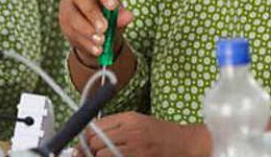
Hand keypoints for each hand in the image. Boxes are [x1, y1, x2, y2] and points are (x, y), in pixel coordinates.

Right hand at [59, 0, 133, 64]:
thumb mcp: (115, 14)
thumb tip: (129, 16)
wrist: (92, 27)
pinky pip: (73, 33)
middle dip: (93, 14)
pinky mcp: (64, 24)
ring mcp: (68, 7)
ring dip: (88, 31)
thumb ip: (121, 15)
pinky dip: (86, 43)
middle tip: (104, 28)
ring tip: (101, 41)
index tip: (113, 7)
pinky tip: (97, 50)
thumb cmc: (106, 14)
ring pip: (74, 17)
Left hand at [80, 112, 209, 156]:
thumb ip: (116, 125)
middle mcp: (130, 131)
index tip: (85, 143)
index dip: (86, 137)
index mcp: (128, 118)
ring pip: (101, 154)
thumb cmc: (161, 133)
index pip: (95, 126)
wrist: (186, 144)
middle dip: (90, 150)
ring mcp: (134, 147)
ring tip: (106, 156)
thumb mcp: (138, 121)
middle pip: (95, 141)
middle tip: (93, 153)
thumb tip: (90, 134)